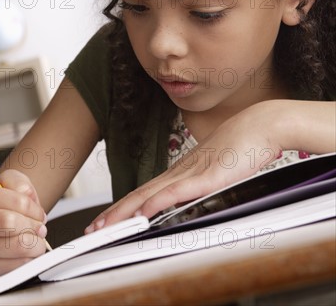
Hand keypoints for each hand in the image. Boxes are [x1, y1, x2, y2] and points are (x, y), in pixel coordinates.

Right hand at [0, 169, 47, 277]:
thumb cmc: (4, 205)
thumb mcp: (11, 183)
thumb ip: (18, 182)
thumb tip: (24, 192)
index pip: (17, 202)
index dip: (35, 209)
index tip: (38, 213)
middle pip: (10, 223)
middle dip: (34, 226)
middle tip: (40, 228)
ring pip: (17, 246)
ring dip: (36, 244)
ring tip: (36, 240)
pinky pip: (17, 266)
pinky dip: (29, 259)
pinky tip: (27, 252)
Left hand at [86, 102, 283, 232]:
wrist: (261, 125)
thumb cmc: (240, 146)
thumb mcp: (212, 171)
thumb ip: (196, 186)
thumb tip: (184, 201)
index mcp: (179, 173)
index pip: (142, 194)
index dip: (121, 209)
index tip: (104, 221)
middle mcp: (178, 173)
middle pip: (138, 196)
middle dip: (113, 214)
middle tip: (92, 229)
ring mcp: (191, 173)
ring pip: (149, 195)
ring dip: (125, 212)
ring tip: (106, 226)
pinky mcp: (207, 176)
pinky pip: (177, 191)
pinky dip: (157, 203)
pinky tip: (143, 213)